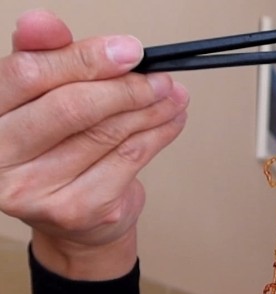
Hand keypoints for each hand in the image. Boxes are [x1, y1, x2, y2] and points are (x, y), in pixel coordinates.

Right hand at [0, 9, 188, 279]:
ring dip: (150, 109)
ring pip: (105, 134)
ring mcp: (33, 189)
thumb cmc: (53, 145)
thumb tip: (43, 22)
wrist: (70, 216)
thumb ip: (45, 57)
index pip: (28, 75)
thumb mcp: (42, 95)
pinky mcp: (73, 210)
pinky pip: (127, 160)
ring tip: (172, 94)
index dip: (83, 58)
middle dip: (124, 87)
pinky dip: (157, 135)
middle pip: (70, 107)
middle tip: (159, 77)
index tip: (129, 50)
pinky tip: (171, 121)